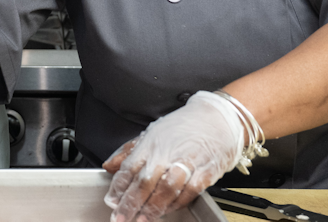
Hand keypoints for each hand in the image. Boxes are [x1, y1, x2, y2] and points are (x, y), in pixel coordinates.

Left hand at [103, 91, 243, 221]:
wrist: (219, 116)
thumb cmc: (184, 125)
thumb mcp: (153, 132)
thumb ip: (129, 151)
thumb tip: (109, 165)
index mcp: (151, 142)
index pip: (130, 167)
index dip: (119, 188)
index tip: (111, 203)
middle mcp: (167, 151)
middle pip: (145, 180)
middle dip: (131, 203)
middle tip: (121, 218)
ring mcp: (188, 160)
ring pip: (167, 188)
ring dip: (153, 207)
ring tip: (143, 219)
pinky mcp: (207, 170)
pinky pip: (190, 190)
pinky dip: (178, 202)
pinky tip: (168, 210)